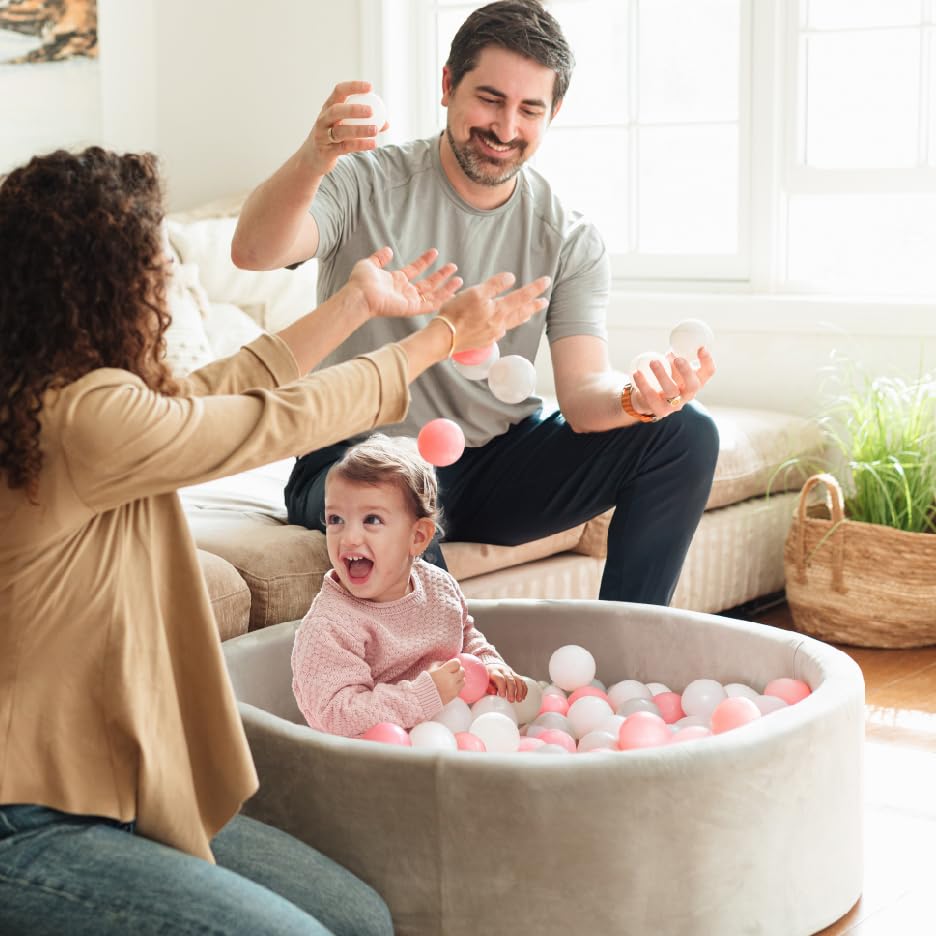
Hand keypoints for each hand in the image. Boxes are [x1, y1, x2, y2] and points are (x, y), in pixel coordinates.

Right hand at [300, 80, 389, 175]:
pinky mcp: (326, 151)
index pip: (339, 91)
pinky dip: (360, 145)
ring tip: (376, 129)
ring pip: (341, 131)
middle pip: (336, 110)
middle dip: (354, 109)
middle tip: (371, 111)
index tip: (370, 87)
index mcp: (328, 107)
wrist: (313, 158)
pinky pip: (344, 147)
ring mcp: (322, 136)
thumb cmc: (333, 138)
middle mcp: (323, 119)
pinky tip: (373, 144)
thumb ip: (364, 123)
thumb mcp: (345, 126)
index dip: (353, 87)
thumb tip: (386, 123)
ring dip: (359, 130)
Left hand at [348, 247, 461, 319]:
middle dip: (440, 275)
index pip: (414, 270)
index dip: (425, 261)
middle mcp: (404, 292)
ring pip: (433, 294)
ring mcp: (409, 300)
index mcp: (396, 281)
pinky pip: (432, 303)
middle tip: (453, 266)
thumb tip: (388, 250)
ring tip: (458, 277)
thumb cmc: (360, 282)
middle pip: (427, 283)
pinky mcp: (413, 308)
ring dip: (446, 286)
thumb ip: (379, 258)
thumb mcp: (370, 264)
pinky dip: (444, 297)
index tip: (434, 252)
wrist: (360, 295)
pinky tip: (454, 289)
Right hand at [428, 658, 465, 705]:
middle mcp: (450, 680)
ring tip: (452, 679)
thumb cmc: (425, 681)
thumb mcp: (431, 669)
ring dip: (459, 678)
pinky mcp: (454, 696)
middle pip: (462, 671)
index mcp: (443, 672)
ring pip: (463, 680)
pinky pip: (460, 688)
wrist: (422, 698)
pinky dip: (457, 686)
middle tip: (453, 672)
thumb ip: (440, 663)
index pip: (457, 663)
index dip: (455, 662)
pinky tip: (450, 685)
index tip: (452, 664)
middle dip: (458, 670)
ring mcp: (453, 689)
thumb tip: (448, 662)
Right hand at [437, 272, 551, 352]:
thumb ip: (495, 285)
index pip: (522, 296)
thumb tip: (511, 278)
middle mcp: (499, 323)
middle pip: (521, 312)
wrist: (444, 338)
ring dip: (523, 316)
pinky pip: (501, 331)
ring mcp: (492, 333)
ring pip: (512, 322)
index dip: (535, 288)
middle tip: (545, 301)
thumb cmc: (455, 314)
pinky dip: (508, 325)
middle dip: (534, 305)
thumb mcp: (475, 293)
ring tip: (530, 313)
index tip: (546, 281)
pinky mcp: (484, 340)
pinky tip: (505, 325)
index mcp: (498, 309)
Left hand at [484, 663, 527, 702]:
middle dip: (512, 691)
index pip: (500, 678)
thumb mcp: (484, 680)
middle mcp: (503, 671)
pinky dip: (523, 689)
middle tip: (511, 700)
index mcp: (494, 671)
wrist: (491, 665)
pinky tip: (523, 697)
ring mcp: (510, 672)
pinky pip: (522, 681)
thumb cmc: (486, 676)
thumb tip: (494, 693)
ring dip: (520, 690)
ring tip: (519, 700)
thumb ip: (488, 686)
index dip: (502, 687)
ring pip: (518, 680)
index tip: (503, 696)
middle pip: (510, 679)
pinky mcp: (515, 675)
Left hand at [631, 347, 716, 420]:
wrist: (646, 399)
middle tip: (678, 359)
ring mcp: (675, 405)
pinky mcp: (659, 410)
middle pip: (693, 385)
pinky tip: (637, 373)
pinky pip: (651, 397)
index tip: (701, 347)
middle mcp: (688, 394)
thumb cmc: (663, 377)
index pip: (708, 372)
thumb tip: (676, 338)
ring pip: (671, 391)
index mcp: (695, 381)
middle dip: (687, 371)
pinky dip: (643, 383)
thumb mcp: (672, 365)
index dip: (707, 360)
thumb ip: (675, 354)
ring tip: (653, 362)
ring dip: (662, 375)